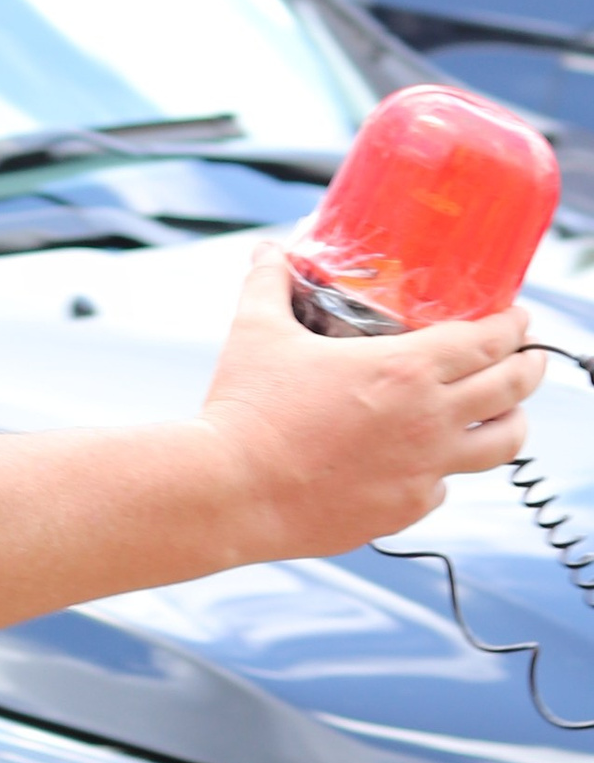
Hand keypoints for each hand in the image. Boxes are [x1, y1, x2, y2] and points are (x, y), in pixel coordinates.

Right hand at [197, 243, 544, 560]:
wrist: (231, 491)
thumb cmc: (246, 410)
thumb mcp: (257, 333)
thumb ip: (268, 285)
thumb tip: (266, 252)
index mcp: (406, 369)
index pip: (491, 339)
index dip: (514, 324)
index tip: (518, 317)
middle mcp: (430, 419)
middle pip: (513, 388)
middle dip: (530, 367)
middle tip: (527, 358)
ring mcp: (423, 470)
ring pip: (502, 445)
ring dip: (511, 423)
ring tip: (506, 414)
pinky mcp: (404, 510)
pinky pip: (444, 488)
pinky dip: (443, 472)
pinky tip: (425, 464)